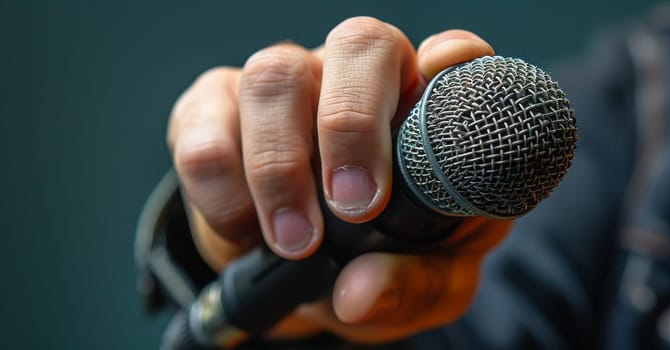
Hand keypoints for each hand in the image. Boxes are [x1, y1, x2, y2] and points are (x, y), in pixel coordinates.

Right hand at [167, 16, 510, 343]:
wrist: (312, 277)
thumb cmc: (387, 261)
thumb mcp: (424, 286)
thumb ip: (411, 286)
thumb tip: (360, 293)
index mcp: (425, 110)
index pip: (454, 55)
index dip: (452, 55)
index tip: (440, 80)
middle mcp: (359, 80)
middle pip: (358, 46)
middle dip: (352, 123)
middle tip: (354, 204)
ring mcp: (288, 87)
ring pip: (273, 76)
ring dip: (278, 164)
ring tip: (295, 240)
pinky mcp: (215, 109)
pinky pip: (203, 125)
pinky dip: (220, 185)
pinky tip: (244, 230)